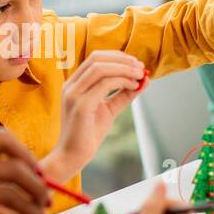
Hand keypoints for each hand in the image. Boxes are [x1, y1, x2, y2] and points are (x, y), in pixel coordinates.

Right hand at [42, 50, 146, 180]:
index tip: (136, 64)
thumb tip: (143, 80)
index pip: (95, 58)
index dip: (117, 56)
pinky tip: (133, 86)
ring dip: (124, 69)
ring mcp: (73, 94)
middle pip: (97, 58)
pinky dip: (122, 81)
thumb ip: (123, 94)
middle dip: (122, 59)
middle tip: (141, 67)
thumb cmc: (88, 134)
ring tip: (140, 76)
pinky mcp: (81, 106)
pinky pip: (103, 84)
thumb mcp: (109, 109)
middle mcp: (70, 86)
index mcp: (74, 84)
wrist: (72, 156)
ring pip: (100, 68)